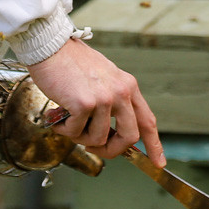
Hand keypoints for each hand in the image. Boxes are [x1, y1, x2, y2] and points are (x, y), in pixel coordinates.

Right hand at [24, 37, 164, 165]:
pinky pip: (76, 133)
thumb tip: (110, 134)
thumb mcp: (103, 78)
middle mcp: (121, 91)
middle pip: (129, 137)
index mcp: (128, 86)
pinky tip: (57, 114)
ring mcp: (104, 98)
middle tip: (94, 148)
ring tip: (68, 120)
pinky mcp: (84, 103)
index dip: (154, 145)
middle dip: (112, 150)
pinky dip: (64, 130)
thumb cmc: (70, 62)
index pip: (147, 120)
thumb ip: (112, 101)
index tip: (159, 162)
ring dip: (80, 137)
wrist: (49, 45)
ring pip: (98, 139)